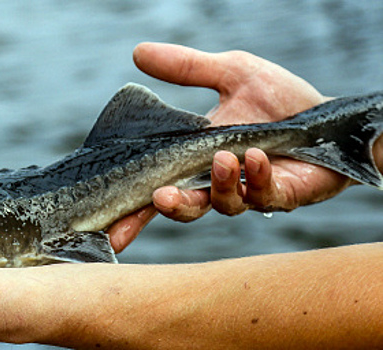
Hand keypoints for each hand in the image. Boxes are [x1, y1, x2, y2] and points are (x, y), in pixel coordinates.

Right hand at [107, 42, 349, 252]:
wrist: (335, 115)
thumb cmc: (282, 99)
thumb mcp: (231, 72)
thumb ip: (186, 67)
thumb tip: (138, 52)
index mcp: (197, 160)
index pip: (159, 187)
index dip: (133, 210)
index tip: (109, 223)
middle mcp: (219, 182)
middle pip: (184, 208)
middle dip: (170, 207)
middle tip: (158, 197)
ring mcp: (250, 193)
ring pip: (222, 205)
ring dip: (219, 184)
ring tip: (223, 158)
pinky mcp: (282, 196)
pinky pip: (264, 196)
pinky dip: (257, 177)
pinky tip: (257, 156)